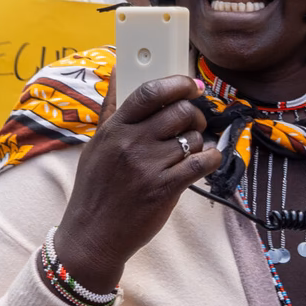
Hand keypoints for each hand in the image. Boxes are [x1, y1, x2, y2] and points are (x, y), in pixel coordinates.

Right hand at [53, 75, 222, 292]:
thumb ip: (111, 108)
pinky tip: (207, 160)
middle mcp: (131, 143)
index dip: (177, 83)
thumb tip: (118, 70)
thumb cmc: (95, 189)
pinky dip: (212, 158)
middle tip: (194, 122)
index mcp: (114, 129)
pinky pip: (202, 162)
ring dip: (200, 140)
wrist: (92, 235)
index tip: (192, 84)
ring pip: (193, 137)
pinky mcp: (165, 188)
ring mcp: (149, 166)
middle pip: (179, 110)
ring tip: (192, 149)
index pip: (149, 91)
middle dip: (195, 113)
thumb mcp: (96, 145)